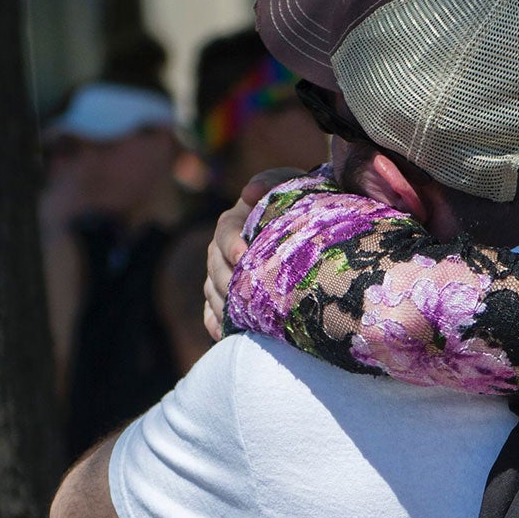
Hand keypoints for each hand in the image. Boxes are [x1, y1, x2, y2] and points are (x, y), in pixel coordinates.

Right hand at [203, 167, 304, 336]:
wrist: (305, 228)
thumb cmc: (297, 204)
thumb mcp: (287, 186)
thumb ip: (269, 183)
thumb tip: (249, 194)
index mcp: (235, 221)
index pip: (225, 231)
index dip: (230, 245)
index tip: (242, 257)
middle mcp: (223, 249)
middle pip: (216, 268)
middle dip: (228, 283)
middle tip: (246, 297)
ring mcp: (223, 275)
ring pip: (212, 291)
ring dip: (224, 305)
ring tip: (242, 319)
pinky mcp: (227, 297)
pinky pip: (212, 313)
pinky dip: (216, 323)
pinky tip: (226, 334)